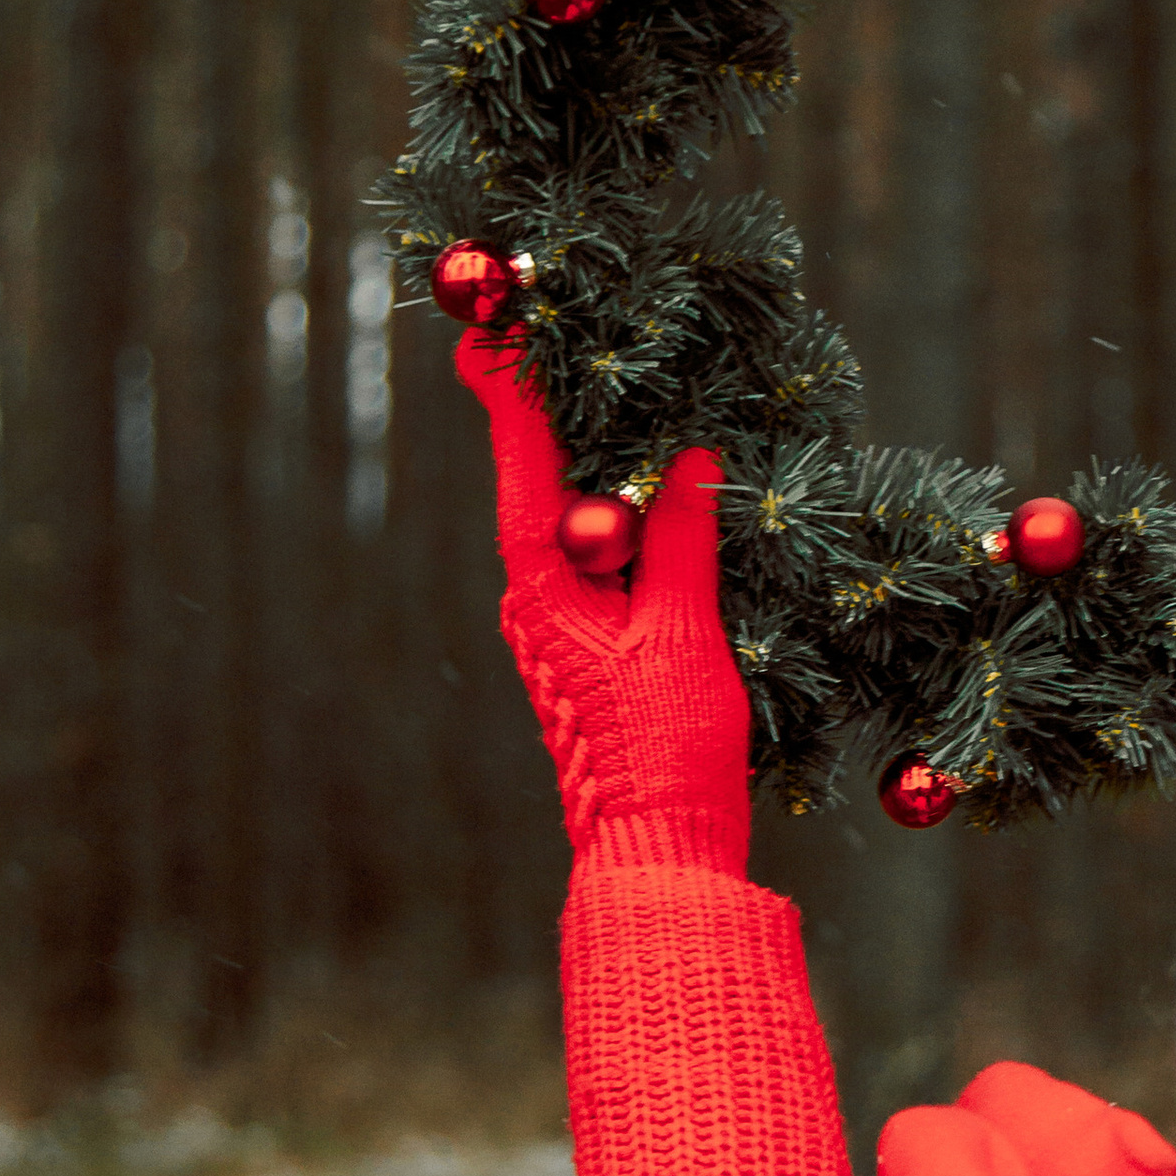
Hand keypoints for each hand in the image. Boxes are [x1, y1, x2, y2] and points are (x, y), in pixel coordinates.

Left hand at [455, 328, 751, 872]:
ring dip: (581, 457)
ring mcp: (559, 623)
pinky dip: (613, 512)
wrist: (656, 846)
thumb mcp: (683, 631)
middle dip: (539, 409)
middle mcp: (536, 597)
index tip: (489, 329)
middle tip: (531, 333)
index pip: (525, 466)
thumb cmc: (665, 746)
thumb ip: (682, 540)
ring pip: (567, 520)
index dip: (510, 393)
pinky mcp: (589, 645)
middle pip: (537, 483)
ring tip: (598, 388)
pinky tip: (644, 486)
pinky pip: (596, 557)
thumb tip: (685, 461)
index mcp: (545, 585)